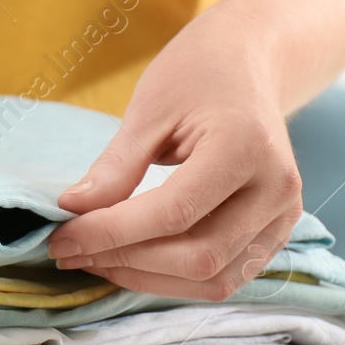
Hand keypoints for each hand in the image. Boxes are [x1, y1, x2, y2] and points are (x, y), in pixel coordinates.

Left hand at [46, 7, 303, 299]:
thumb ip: (116, 166)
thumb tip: (73, 210)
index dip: (111, 233)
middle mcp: (276, 190)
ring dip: (147, 278)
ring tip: (95, 258)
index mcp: (244, 148)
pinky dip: (174, 279)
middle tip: (70, 250)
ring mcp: (283, 216)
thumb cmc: (196, 76)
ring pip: (213, 279)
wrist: (249, 65)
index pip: (174, 213)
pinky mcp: (277, 233)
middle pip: (198, 256)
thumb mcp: (148, 110)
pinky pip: (226, 277)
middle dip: (125, 260)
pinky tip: (131, 261)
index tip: (61, 238)